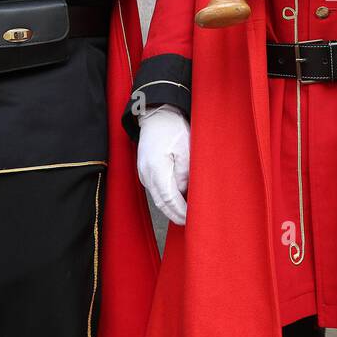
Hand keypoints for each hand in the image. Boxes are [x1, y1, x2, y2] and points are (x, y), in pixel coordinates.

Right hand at [136, 104, 189, 225]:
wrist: (156, 114)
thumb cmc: (172, 128)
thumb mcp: (186, 149)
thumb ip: (185, 173)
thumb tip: (185, 192)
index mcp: (157, 169)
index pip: (168, 199)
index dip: (180, 212)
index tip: (192, 219)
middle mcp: (146, 174)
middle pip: (161, 203)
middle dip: (176, 214)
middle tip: (191, 222)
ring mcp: (143, 173)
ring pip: (158, 198)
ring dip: (171, 207)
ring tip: (187, 214)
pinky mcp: (145, 170)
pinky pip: (156, 189)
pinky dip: (166, 198)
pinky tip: (178, 200)